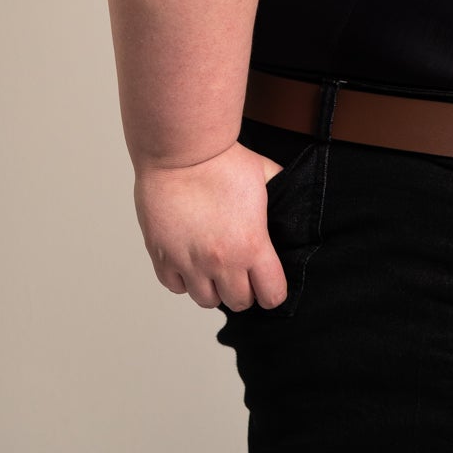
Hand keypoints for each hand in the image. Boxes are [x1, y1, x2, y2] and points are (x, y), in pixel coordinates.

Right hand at [133, 139, 289, 309]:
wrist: (180, 150)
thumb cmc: (221, 160)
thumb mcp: (265, 176)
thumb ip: (280, 196)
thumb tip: (290, 201)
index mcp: (251, 245)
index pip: (272, 295)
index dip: (273, 291)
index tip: (269, 283)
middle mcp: (220, 261)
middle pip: (239, 302)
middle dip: (244, 289)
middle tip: (241, 272)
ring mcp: (188, 261)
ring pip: (206, 300)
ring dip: (213, 287)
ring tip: (214, 267)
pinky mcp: (162, 256)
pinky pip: (175, 286)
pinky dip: (183, 279)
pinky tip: (190, 261)